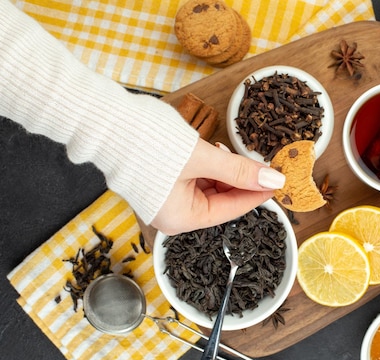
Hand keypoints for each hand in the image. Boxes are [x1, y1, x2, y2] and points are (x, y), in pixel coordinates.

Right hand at [151, 140, 284, 234]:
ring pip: (207, 188)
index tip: (276, 181)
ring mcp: (163, 199)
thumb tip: (273, 180)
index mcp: (181, 218)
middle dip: (239, 180)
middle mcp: (171, 215)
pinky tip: (214, 151)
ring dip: (223, 171)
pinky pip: (192, 180)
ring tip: (231, 152)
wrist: (104, 121)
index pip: (230, 210)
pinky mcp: (158, 182)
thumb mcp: (202, 157)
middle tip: (259, 163)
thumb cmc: (147, 142)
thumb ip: (239, 170)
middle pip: (219, 201)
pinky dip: (207, 167)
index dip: (256, 193)